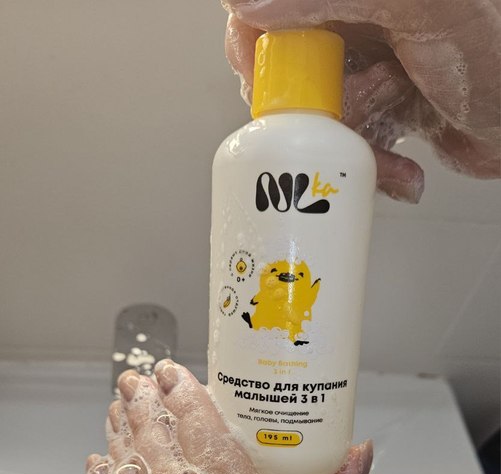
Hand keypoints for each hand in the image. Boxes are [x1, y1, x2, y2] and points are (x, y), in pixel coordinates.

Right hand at [223, 0, 500, 202]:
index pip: (269, 10)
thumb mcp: (421, 7)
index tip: (274, 94)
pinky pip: (348, 143)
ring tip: (387, 160)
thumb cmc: (500, 51)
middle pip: (290, 70)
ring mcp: (368, 66)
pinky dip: (369, 170)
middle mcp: (356, 19)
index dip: (261, 53)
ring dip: (348, 152)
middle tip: (347, 126)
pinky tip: (400, 175)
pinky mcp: (382, 107)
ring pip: (319, 116)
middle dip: (315, 116)